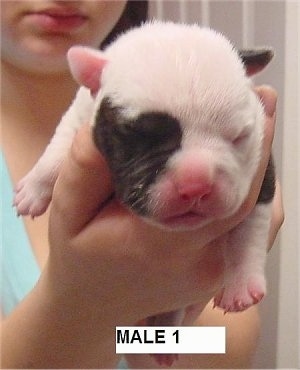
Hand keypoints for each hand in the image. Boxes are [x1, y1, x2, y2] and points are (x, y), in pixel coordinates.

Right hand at [43, 85, 276, 366]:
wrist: (92, 306)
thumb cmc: (78, 259)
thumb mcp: (67, 212)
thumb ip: (85, 167)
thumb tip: (110, 119)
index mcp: (161, 244)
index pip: (223, 191)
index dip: (249, 146)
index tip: (259, 102)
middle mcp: (200, 262)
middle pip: (248, 197)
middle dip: (255, 146)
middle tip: (257, 101)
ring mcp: (214, 271)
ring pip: (250, 212)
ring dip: (250, 165)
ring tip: (247, 123)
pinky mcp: (216, 270)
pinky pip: (240, 226)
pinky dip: (241, 189)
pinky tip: (230, 163)